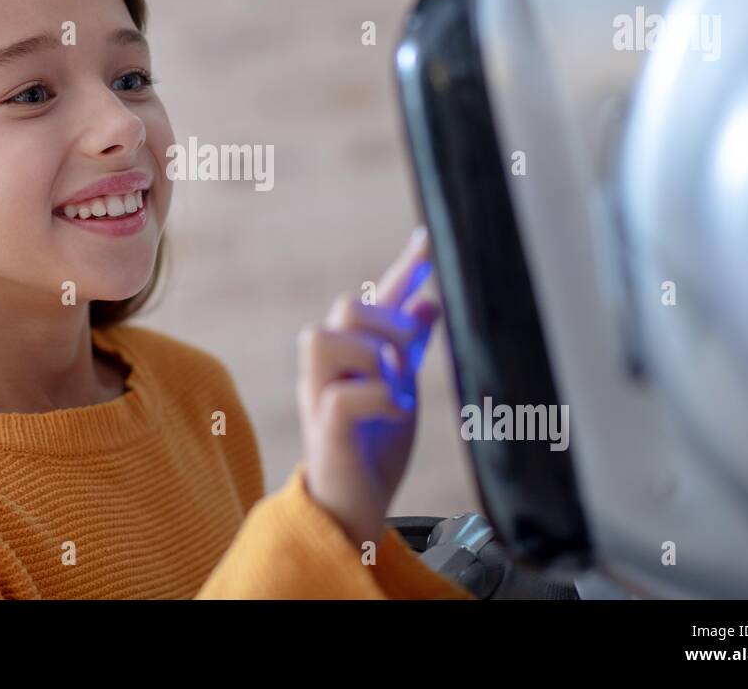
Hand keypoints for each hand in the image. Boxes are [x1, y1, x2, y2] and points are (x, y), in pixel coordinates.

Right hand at [296, 225, 442, 548]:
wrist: (354, 507)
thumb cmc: (372, 447)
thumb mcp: (400, 388)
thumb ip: (408, 348)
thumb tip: (430, 301)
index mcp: (349, 354)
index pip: (375, 298)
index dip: (403, 269)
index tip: (428, 240)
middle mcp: (327, 367)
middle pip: (344, 308)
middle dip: (389, 323)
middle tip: (410, 361)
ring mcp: (318, 396)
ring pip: (324, 339)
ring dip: (373, 356)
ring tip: (397, 388)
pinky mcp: (323, 430)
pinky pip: (342, 395)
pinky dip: (380, 398)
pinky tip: (398, 413)